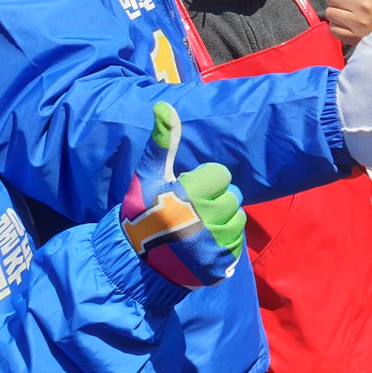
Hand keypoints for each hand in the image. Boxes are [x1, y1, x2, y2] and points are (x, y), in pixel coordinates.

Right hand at [120, 102, 245, 287]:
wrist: (133, 264)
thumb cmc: (142, 214)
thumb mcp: (148, 175)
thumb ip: (163, 142)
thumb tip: (165, 106)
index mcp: (191, 194)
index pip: (221, 175)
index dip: (203, 182)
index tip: (186, 192)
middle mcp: (207, 220)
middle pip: (233, 197)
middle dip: (214, 201)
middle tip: (190, 212)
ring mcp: (215, 246)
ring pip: (238, 220)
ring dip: (221, 222)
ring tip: (196, 229)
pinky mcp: (220, 266)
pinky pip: (236, 245)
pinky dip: (223, 245)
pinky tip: (202, 248)